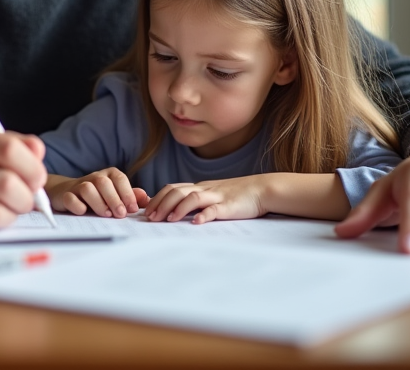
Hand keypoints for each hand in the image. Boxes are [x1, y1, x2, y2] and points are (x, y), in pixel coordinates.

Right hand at [48, 168, 148, 216]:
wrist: (68, 192)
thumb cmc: (98, 195)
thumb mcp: (116, 194)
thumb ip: (131, 196)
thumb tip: (147, 199)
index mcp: (109, 175)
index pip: (120, 179)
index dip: (127, 194)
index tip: (132, 209)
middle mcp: (94, 177)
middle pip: (104, 183)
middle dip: (114, 199)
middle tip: (121, 215)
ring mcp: (78, 185)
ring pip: (87, 188)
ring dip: (98, 203)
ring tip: (105, 215)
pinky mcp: (66, 195)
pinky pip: (70, 198)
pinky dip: (77, 205)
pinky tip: (84, 212)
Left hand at [144, 176, 265, 223]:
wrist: (262, 189)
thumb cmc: (237, 195)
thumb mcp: (213, 196)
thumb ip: (197, 202)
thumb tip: (175, 212)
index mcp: (199, 187)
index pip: (173, 189)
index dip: (158, 199)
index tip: (146, 211)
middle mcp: (205, 189)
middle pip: (177, 191)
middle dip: (161, 204)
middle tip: (151, 218)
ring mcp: (217, 196)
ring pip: (192, 198)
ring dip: (178, 209)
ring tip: (168, 220)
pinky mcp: (229, 206)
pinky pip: (215, 209)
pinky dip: (204, 215)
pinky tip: (196, 223)